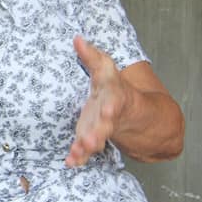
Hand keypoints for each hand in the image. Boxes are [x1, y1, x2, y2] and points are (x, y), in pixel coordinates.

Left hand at [65, 36, 131, 167]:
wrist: (131, 112)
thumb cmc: (112, 87)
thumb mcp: (105, 70)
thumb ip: (91, 56)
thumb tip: (76, 38)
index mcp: (115, 97)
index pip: (114, 99)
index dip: (111, 105)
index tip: (108, 108)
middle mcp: (109, 116)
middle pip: (105, 125)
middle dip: (98, 133)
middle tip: (91, 141)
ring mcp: (101, 129)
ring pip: (96, 140)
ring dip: (87, 148)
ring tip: (78, 153)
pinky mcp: (91, 138)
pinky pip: (86, 151)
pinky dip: (79, 158)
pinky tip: (70, 162)